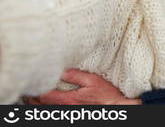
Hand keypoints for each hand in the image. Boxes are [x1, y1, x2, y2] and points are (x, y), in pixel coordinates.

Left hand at [24, 69, 140, 104]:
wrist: (115, 108)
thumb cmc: (106, 96)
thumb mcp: (93, 80)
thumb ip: (75, 75)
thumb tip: (62, 70)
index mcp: (67, 100)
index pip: (43, 95)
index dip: (34, 89)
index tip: (30, 81)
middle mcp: (64, 109)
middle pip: (40, 106)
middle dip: (31, 97)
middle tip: (27, 88)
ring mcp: (66, 114)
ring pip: (44, 111)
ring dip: (35, 104)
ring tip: (31, 96)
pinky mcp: (70, 115)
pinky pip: (52, 113)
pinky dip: (44, 109)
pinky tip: (44, 104)